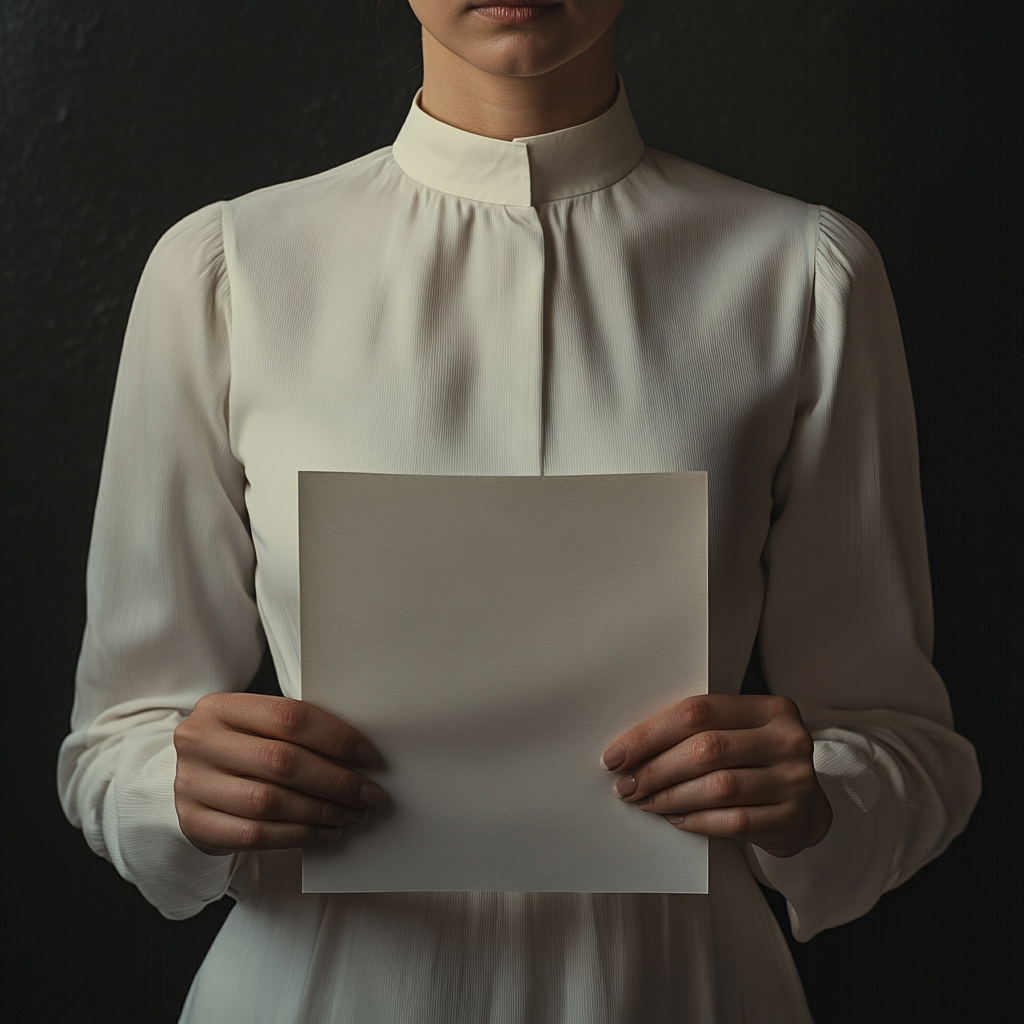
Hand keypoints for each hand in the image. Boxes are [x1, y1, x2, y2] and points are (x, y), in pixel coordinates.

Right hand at [173, 692, 386, 854]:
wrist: (193, 778)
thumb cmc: (240, 748)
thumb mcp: (257, 727)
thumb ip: (297, 731)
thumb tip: (361, 753)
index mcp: (221, 707)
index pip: (290, 717)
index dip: (337, 738)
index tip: (371, 757)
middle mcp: (200, 741)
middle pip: (283, 762)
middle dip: (337, 781)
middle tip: (370, 795)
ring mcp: (191, 784)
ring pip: (270, 802)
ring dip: (321, 812)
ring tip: (352, 815)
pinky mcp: (195, 824)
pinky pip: (255, 835)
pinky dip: (297, 835)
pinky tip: (324, 833)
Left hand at [600, 694, 832, 857]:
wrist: (803, 810)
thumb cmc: (753, 765)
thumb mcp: (736, 736)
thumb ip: (696, 733)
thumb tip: (628, 750)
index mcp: (770, 708)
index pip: (699, 711)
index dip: (650, 733)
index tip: (615, 755)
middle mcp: (788, 740)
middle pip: (706, 749)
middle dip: (655, 768)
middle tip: (624, 785)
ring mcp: (795, 781)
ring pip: (718, 787)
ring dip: (670, 796)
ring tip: (644, 801)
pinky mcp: (792, 820)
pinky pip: (733, 821)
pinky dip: (696, 820)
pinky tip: (674, 819)